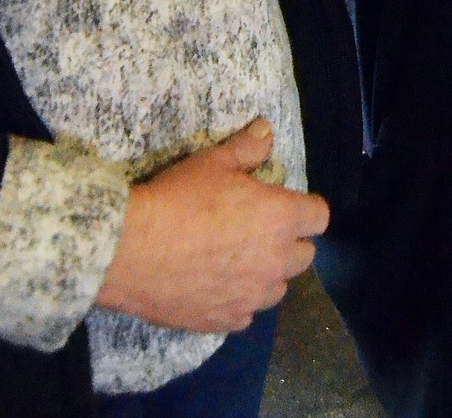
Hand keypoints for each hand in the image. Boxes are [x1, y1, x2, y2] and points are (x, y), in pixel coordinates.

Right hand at [96, 120, 328, 332]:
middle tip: (261, 230)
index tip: (286, 203)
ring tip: (239, 260)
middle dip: (290, 242)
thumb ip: (248, 147)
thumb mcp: (214, 162)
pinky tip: (216, 286)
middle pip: (305, 257)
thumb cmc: (179, 199)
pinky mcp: (226, 321)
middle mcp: (275, 262)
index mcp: (280, 218)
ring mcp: (252, 296)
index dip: (306, 208)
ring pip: (277, 289)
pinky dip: (238, 300)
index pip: (319, 217)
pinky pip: (247, 314)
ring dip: (266, 274)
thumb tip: (267, 130)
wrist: (132, 250)